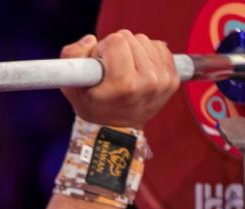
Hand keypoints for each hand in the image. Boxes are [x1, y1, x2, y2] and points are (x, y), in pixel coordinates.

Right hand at [60, 31, 179, 128]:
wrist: (116, 134)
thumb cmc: (92, 107)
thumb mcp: (72, 86)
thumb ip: (71, 56)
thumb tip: (91, 39)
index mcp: (125, 84)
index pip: (117, 40)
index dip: (102, 49)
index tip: (100, 66)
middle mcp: (149, 82)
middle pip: (131, 38)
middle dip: (118, 49)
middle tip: (111, 71)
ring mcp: (163, 82)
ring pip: (145, 41)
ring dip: (132, 51)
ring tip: (124, 72)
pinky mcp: (173, 80)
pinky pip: (159, 48)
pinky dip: (146, 55)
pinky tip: (138, 71)